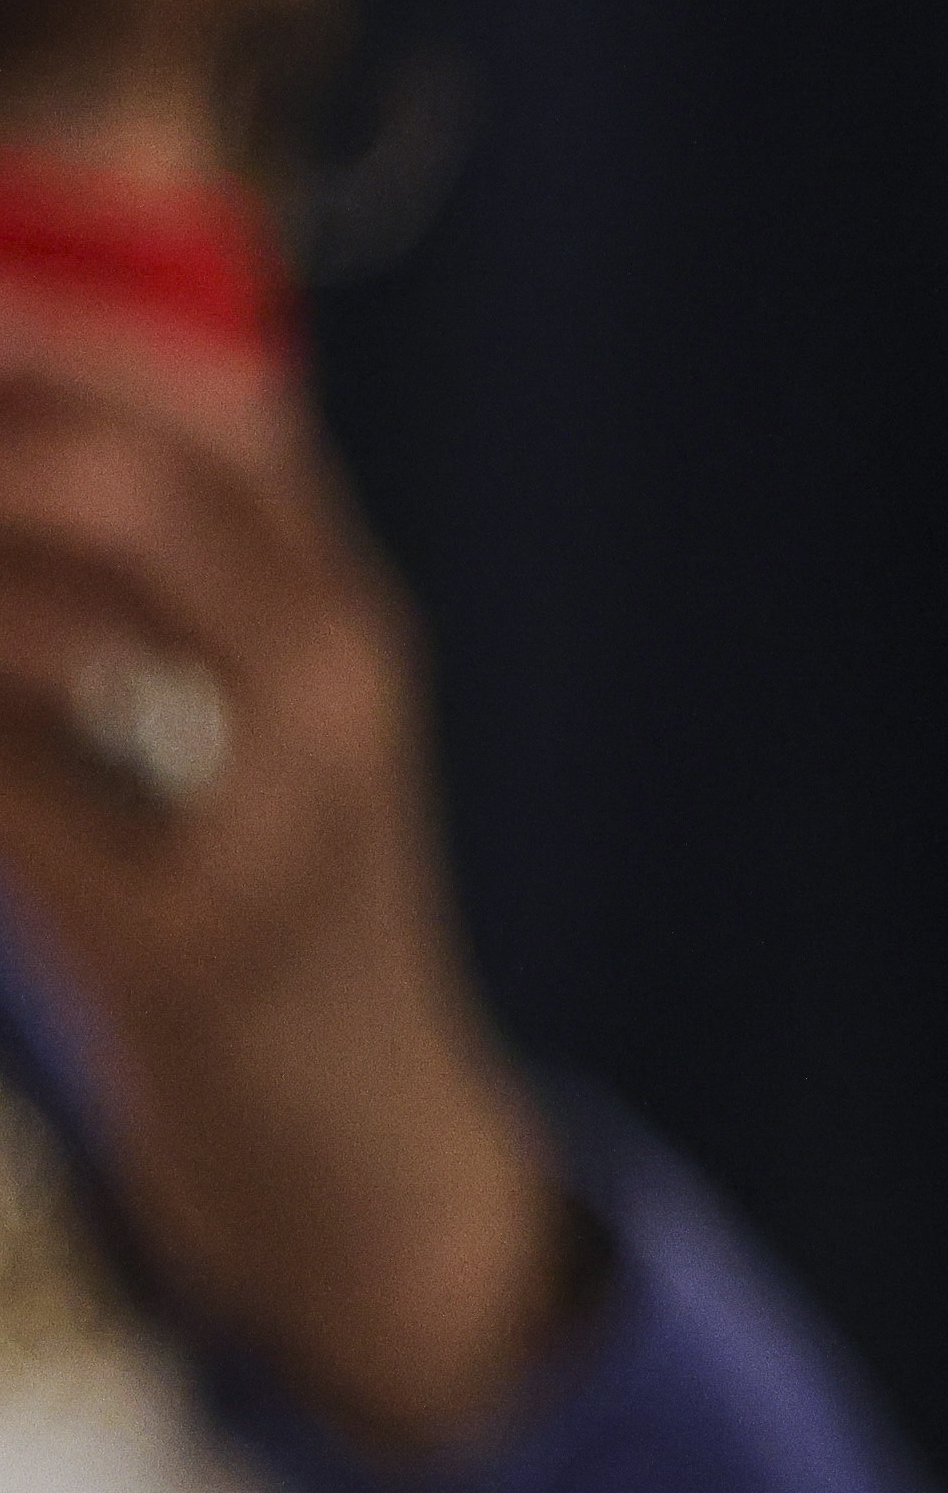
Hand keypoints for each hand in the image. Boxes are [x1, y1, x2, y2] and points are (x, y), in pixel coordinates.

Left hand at [0, 286, 570, 1454]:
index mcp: (355, 631)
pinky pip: (4, 802)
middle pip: (132, 488)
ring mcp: (274, 824)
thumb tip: (48, 460)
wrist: (367, 1164)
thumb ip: (183, 609)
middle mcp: (340, 700)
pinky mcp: (182, 945)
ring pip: (47, 632)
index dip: (65, 328)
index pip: (226, 413)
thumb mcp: (263, 749)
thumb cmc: (270, 934)